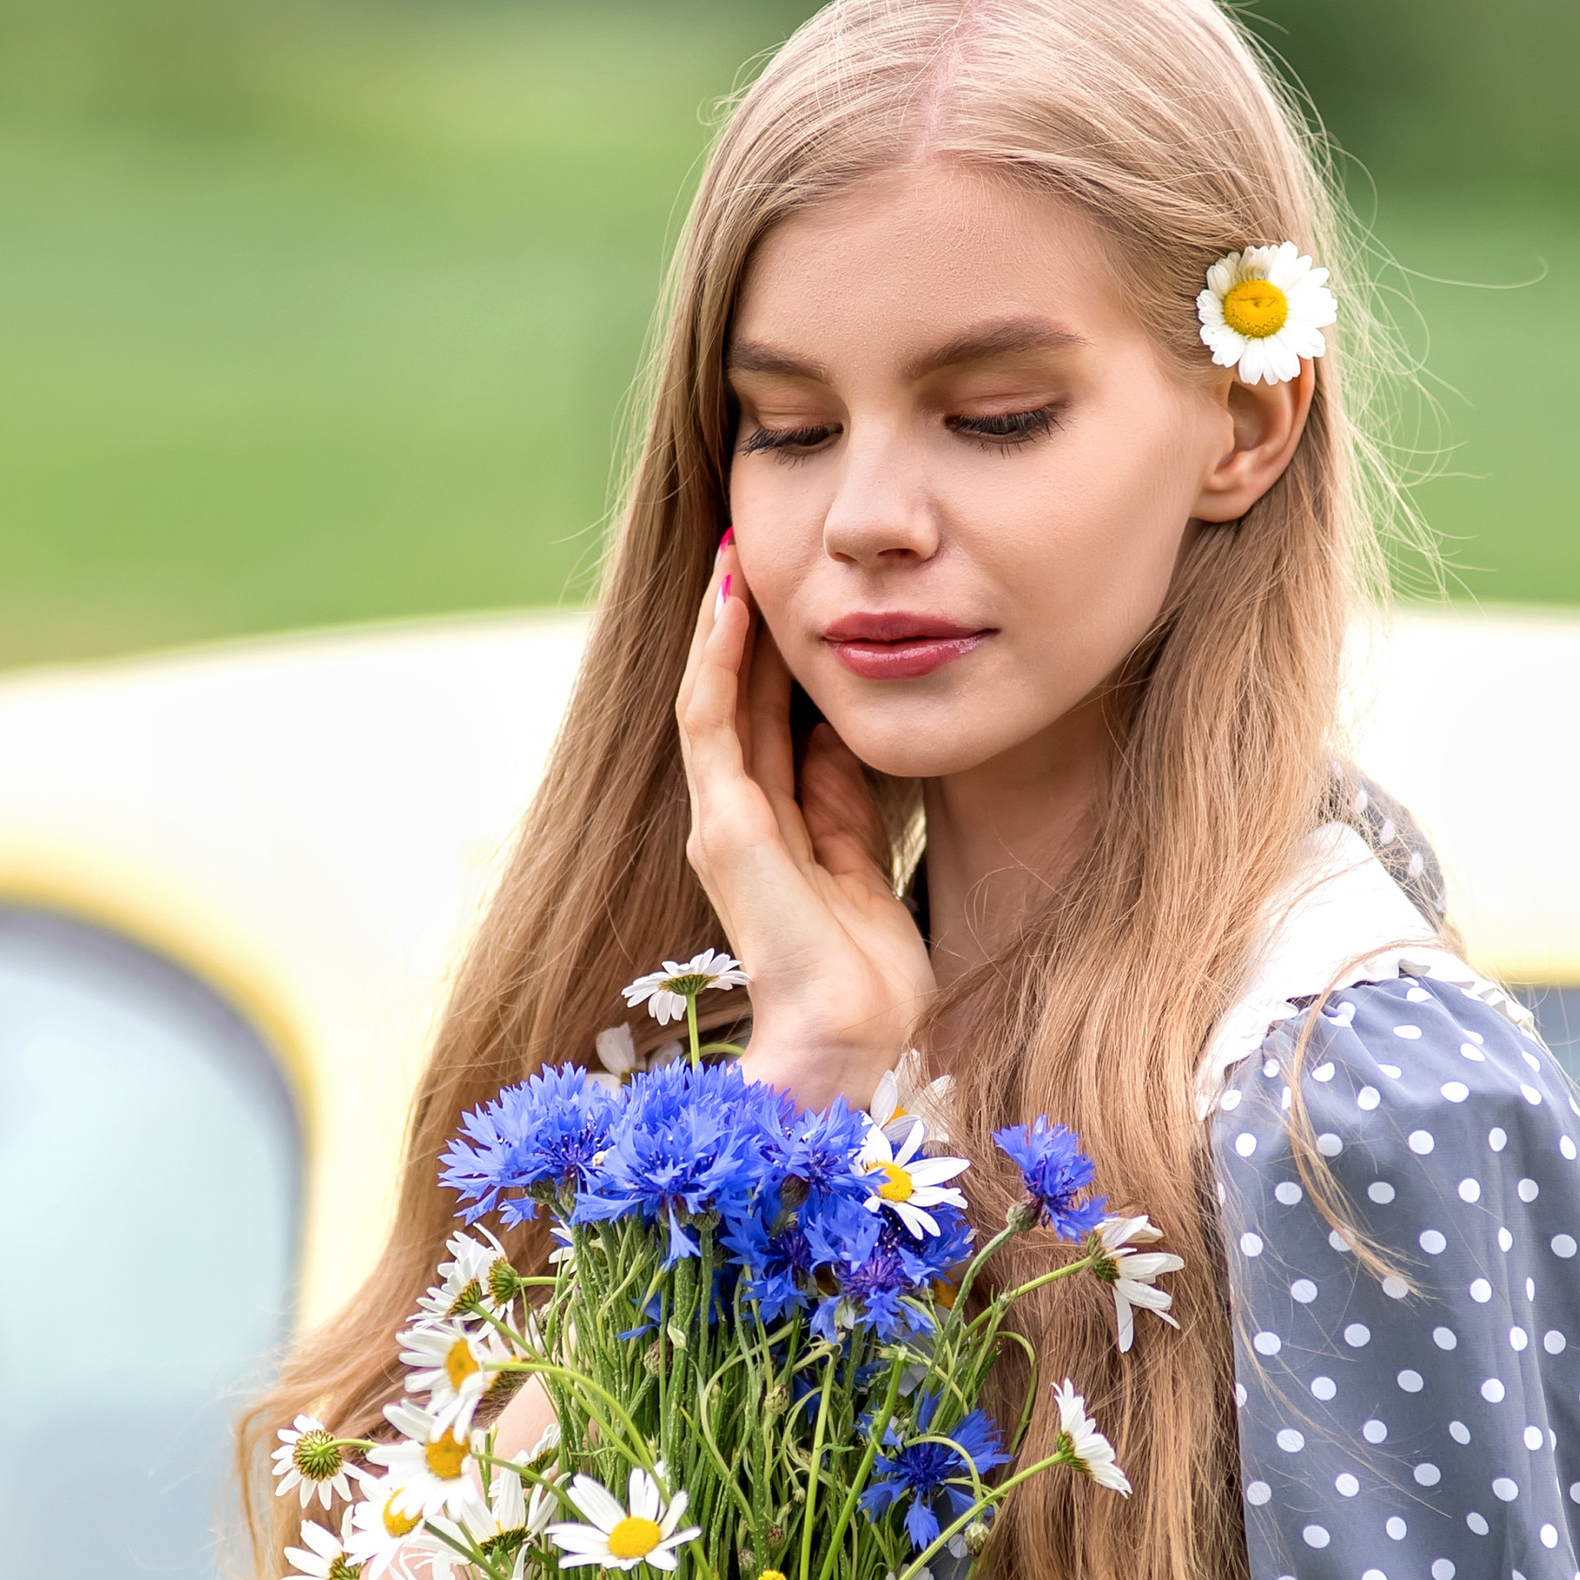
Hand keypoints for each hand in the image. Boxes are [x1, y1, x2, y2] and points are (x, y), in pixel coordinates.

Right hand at [675, 538, 934, 1108]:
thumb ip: (842, 799)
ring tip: (735, 554)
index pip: (765, 721)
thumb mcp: (863, 858)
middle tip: (754, 545)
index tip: (794, 590)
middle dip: (743, 624)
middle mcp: (732, 819)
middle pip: (737, 699)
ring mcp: (721, 820)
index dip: (773, 654)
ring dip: (721, 624)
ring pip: (714, 697)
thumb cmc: (868, 969)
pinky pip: (711, 722)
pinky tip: (731, 605)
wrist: (854, 1034)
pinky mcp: (722, 825)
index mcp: (769, 829)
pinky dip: (719, 659)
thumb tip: (833, 734)